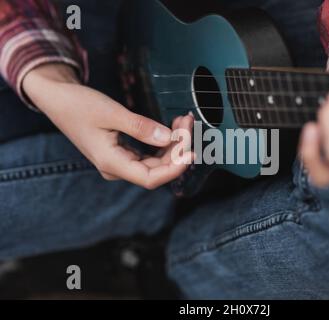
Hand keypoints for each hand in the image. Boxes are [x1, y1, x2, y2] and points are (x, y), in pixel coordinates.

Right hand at [23, 63, 194, 189]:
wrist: (58, 99)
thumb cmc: (78, 105)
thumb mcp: (111, 112)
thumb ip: (140, 127)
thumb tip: (167, 138)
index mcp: (111, 163)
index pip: (150, 178)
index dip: (174, 169)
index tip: (191, 152)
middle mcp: (117, 167)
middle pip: (157, 168)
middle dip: (178, 148)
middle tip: (188, 123)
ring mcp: (120, 161)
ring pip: (156, 160)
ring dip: (173, 144)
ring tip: (183, 121)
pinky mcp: (123, 152)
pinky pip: (150, 152)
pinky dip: (164, 141)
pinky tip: (173, 127)